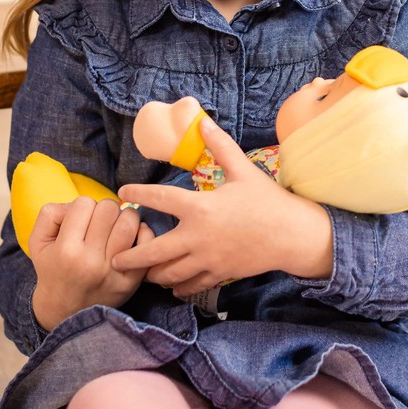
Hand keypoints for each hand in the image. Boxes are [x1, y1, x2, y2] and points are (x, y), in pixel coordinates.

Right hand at [29, 196, 153, 330]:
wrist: (64, 311)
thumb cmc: (52, 269)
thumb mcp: (38, 242)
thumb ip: (51, 214)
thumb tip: (77, 203)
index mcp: (66, 250)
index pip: (84, 203)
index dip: (82, 207)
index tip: (81, 219)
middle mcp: (90, 261)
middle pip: (109, 209)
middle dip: (104, 210)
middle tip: (100, 222)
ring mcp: (113, 272)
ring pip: (129, 221)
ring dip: (124, 217)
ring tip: (116, 226)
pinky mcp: (131, 281)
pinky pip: (146, 243)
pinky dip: (143, 232)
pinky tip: (132, 236)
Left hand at [112, 117, 333, 297]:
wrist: (292, 235)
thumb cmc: (267, 200)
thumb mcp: (242, 169)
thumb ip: (219, 145)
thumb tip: (201, 121)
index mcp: (201, 208)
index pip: (161, 200)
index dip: (138, 195)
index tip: (122, 194)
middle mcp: (198, 237)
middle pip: (154, 252)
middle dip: (131, 256)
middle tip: (115, 257)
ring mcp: (208, 260)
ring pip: (170, 274)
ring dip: (153, 273)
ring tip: (142, 270)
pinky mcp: (219, 274)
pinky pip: (192, 286)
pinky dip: (178, 287)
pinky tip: (172, 285)